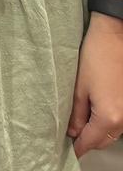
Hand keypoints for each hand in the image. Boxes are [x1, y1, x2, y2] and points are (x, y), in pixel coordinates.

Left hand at [68, 14, 122, 155]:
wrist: (115, 36)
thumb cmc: (96, 57)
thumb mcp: (79, 87)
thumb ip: (76, 114)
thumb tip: (72, 132)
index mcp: (108, 118)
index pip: (90, 143)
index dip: (77, 147)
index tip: (67, 149)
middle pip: (102, 140)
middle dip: (87, 140)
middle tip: (70, 134)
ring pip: (111, 132)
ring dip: (97, 131)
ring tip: (79, 121)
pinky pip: (118, 122)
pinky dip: (106, 122)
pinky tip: (94, 112)